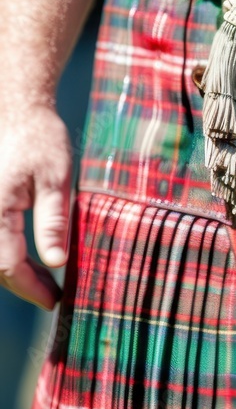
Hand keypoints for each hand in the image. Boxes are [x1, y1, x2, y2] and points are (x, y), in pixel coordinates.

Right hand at [0, 104, 70, 308]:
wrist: (17, 108)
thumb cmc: (40, 138)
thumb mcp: (56, 180)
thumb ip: (53, 223)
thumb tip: (56, 263)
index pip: (9, 265)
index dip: (32, 288)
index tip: (54, 301)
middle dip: (23, 284)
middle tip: (52, 296)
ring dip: (13, 270)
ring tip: (42, 281)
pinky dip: (5, 252)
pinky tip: (28, 258)